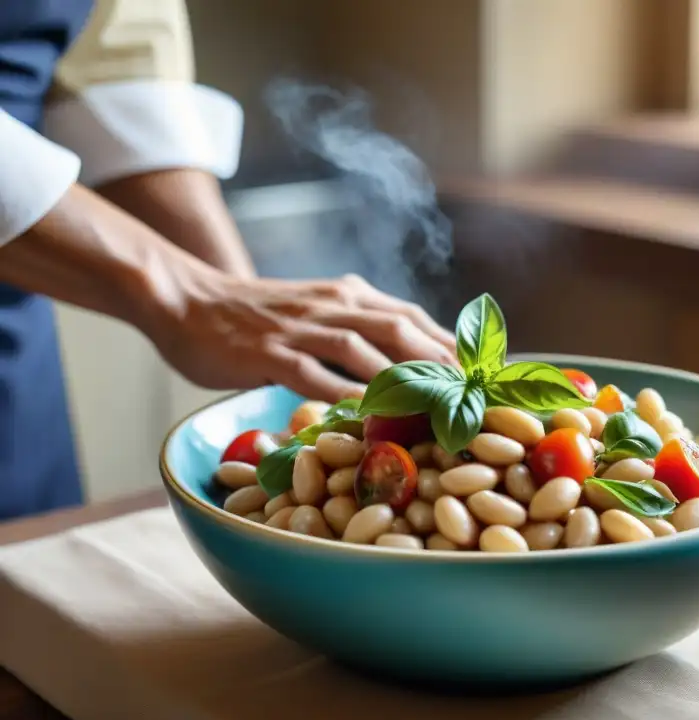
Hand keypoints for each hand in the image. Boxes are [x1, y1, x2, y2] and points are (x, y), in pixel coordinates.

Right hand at [148, 267, 456, 400]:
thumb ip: (359, 328)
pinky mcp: (268, 353)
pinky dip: (343, 396)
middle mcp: (332, 306)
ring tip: (437, 409)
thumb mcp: (319, 310)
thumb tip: (408, 362)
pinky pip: (312, 376)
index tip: (483, 375)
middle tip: (474, 397)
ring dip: (402, 378)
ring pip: (362, 349)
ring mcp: (300, 329)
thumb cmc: (259, 316)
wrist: (190, 300)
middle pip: (399, 329)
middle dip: (441, 362)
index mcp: (349, 295)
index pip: (412, 317)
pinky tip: (367, 419)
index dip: (450, 346)